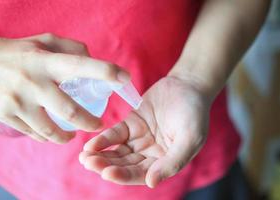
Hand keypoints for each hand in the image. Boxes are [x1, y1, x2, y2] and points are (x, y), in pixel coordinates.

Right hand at [0, 33, 129, 143]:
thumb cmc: (21, 53)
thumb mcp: (46, 41)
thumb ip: (72, 49)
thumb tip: (94, 61)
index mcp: (45, 61)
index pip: (80, 65)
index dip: (105, 72)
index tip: (125, 79)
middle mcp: (32, 82)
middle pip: (69, 110)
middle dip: (89, 122)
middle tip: (99, 125)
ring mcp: (17, 102)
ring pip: (51, 131)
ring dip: (68, 137)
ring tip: (75, 135)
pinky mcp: (6, 115)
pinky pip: (34, 134)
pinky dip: (48, 137)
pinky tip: (53, 133)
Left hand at [79, 76, 210, 187]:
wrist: (188, 85)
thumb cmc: (194, 113)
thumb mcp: (190, 138)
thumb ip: (172, 161)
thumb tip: (152, 182)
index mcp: (164, 162)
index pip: (140, 174)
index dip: (123, 175)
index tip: (107, 173)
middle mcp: (150, 154)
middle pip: (125, 165)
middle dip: (106, 166)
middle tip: (89, 163)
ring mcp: (140, 139)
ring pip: (117, 152)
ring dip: (101, 155)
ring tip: (85, 157)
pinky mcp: (132, 124)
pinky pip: (116, 135)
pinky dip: (104, 140)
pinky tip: (91, 144)